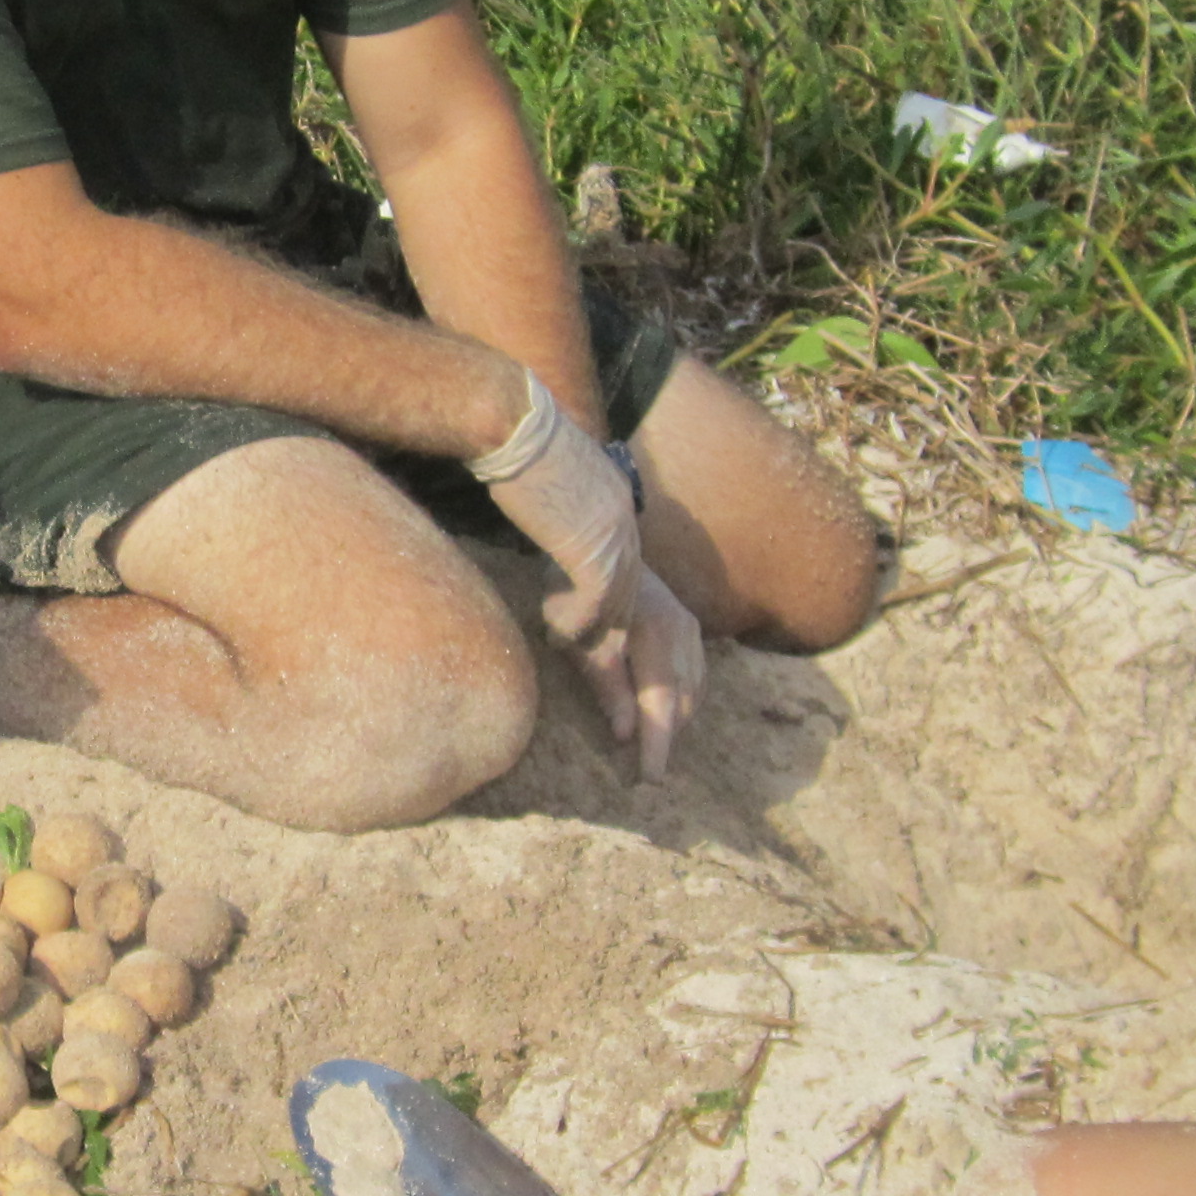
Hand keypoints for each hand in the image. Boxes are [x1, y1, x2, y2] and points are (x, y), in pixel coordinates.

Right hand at [469, 370, 643, 640]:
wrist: (514, 426)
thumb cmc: (518, 440)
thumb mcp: (554, 476)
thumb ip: (563, 505)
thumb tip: (549, 523)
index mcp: (618, 499)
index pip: (626, 560)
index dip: (607, 594)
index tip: (586, 617)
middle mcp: (626, 520)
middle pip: (630, 589)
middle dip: (609, 623)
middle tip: (585, 650)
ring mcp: (614, 538)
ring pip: (616, 604)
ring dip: (590, 631)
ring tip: (563, 645)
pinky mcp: (592, 554)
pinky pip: (594, 607)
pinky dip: (574, 625)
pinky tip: (553, 631)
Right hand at [472, 372, 703, 764]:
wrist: (520, 423)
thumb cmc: (529, 476)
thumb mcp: (563, 535)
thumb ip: (579, 580)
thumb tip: (583, 628)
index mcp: (634, 559)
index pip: (674, 639)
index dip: (674, 691)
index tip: (667, 735)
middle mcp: (639, 560)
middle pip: (670, 654)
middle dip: (666, 718)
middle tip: (658, 771)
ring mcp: (623, 556)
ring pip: (637, 646)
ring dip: (632, 698)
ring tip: (630, 740)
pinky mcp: (597, 550)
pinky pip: (590, 614)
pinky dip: (579, 634)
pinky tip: (560, 636)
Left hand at [570, 564, 706, 781]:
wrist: (597, 543)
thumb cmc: (577, 595)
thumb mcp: (579, 643)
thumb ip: (607, 687)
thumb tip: (627, 734)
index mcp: (655, 638)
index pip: (661, 704)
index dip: (658, 745)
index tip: (652, 779)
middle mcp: (682, 634)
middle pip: (683, 702)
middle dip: (667, 738)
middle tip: (646, 773)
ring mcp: (690, 629)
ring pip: (694, 691)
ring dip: (677, 721)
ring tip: (655, 750)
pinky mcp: (690, 627)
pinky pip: (696, 675)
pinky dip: (683, 700)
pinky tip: (667, 714)